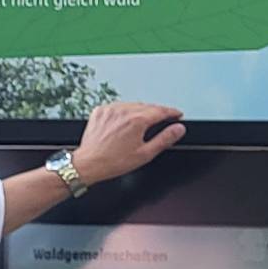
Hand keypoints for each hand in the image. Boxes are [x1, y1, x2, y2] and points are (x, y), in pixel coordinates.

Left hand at [67, 102, 185, 182]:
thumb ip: (165, 139)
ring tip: (143, 124)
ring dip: (141, 111)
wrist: (89, 163)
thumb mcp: (145, 154)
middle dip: (157, 112)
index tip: (177, 114)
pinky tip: (125, 123)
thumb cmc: (114, 162)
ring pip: (132, 105)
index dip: (172, 112)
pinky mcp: (101, 111)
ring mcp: (111, 109)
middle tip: (163, 120)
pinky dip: (124, 112)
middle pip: (147, 106)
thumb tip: (178, 129)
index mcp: (137, 120)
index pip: (161, 110)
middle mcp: (123, 111)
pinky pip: (118, 107)